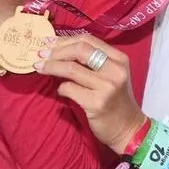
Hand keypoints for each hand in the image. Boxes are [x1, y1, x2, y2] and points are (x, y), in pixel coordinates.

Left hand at [36, 35, 146, 153]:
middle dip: (56, 51)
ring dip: (51, 67)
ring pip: (71, 68)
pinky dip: (61, 87)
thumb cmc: (115, 100)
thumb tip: (59, 49)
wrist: (128, 129)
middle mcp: (115, 70)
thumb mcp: (111, 75)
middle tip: (40, 55)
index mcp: (119, 58)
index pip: (88, 39)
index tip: (48, 42)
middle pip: (79, 50)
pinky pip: (69, 88)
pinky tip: (61, 90)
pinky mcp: (97, 103)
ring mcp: (107, 87)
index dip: (65, 39)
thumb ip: (92, 62)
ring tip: (39, 67)